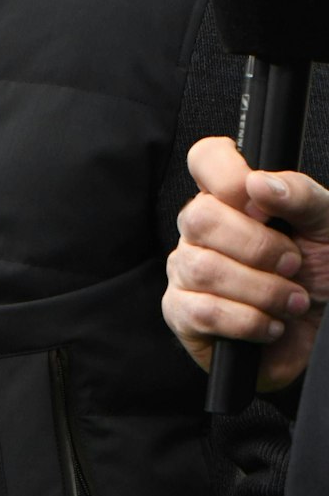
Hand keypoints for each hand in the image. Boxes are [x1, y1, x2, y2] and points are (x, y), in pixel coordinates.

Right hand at [162, 136, 328, 390]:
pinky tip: (269, 324)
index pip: (206, 159)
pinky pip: (202, 311)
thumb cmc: (322, 274)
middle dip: (259, 248)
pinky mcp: (181, 314)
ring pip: (204, 269)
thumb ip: (301, 196)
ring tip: (291, 302)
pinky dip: (249, 322)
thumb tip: (259, 184)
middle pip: (199, 217)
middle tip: (293, 264)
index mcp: (233, 199)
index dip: (226, 172)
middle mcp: (200, 230)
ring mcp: (186, 271)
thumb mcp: (328, 228)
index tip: (260, 202)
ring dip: (263, 292)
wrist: (323, 337)